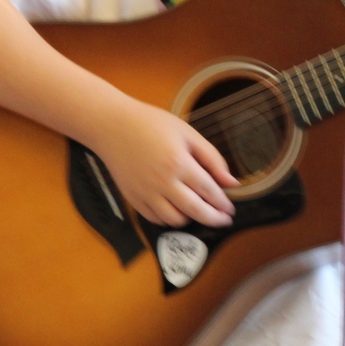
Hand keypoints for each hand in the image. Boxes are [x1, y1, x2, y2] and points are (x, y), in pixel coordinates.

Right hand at [89, 98, 237, 228]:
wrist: (113, 126)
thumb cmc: (152, 124)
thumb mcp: (188, 134)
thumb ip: (212, 159)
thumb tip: (232, 183)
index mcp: (179, 163)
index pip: (209, 192)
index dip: (223, 204)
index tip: (230, 210)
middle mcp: (163, 182)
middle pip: (195, 211)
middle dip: (213, 219)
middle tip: (223, 220)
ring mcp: (146, 193)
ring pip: (175, 220)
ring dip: (191, 219)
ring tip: (198, 211)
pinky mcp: (133, 199)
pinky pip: (155, 219)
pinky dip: (169, 219)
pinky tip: (176, 210)